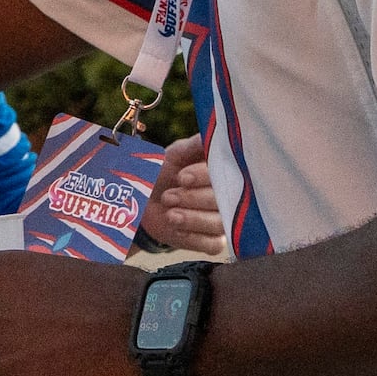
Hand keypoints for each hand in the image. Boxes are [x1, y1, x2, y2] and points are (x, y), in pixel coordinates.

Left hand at [140, 131, 225, 256]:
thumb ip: (196, 144)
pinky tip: (176, 228)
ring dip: (192, 219)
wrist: (145, 202)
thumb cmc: (165, 172)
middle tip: (168, 196)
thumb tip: (216, 131)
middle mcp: (231, 196)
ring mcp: (225, 220)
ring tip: (170, 213)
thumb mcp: (177, 154)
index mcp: (226, 171)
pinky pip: (211, 244)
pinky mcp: (214, 242)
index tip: (182, 177)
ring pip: (219, 223)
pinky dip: (192, 237)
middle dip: (193, 199)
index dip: (204, 177)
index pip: (227, 173)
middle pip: (224, 201)